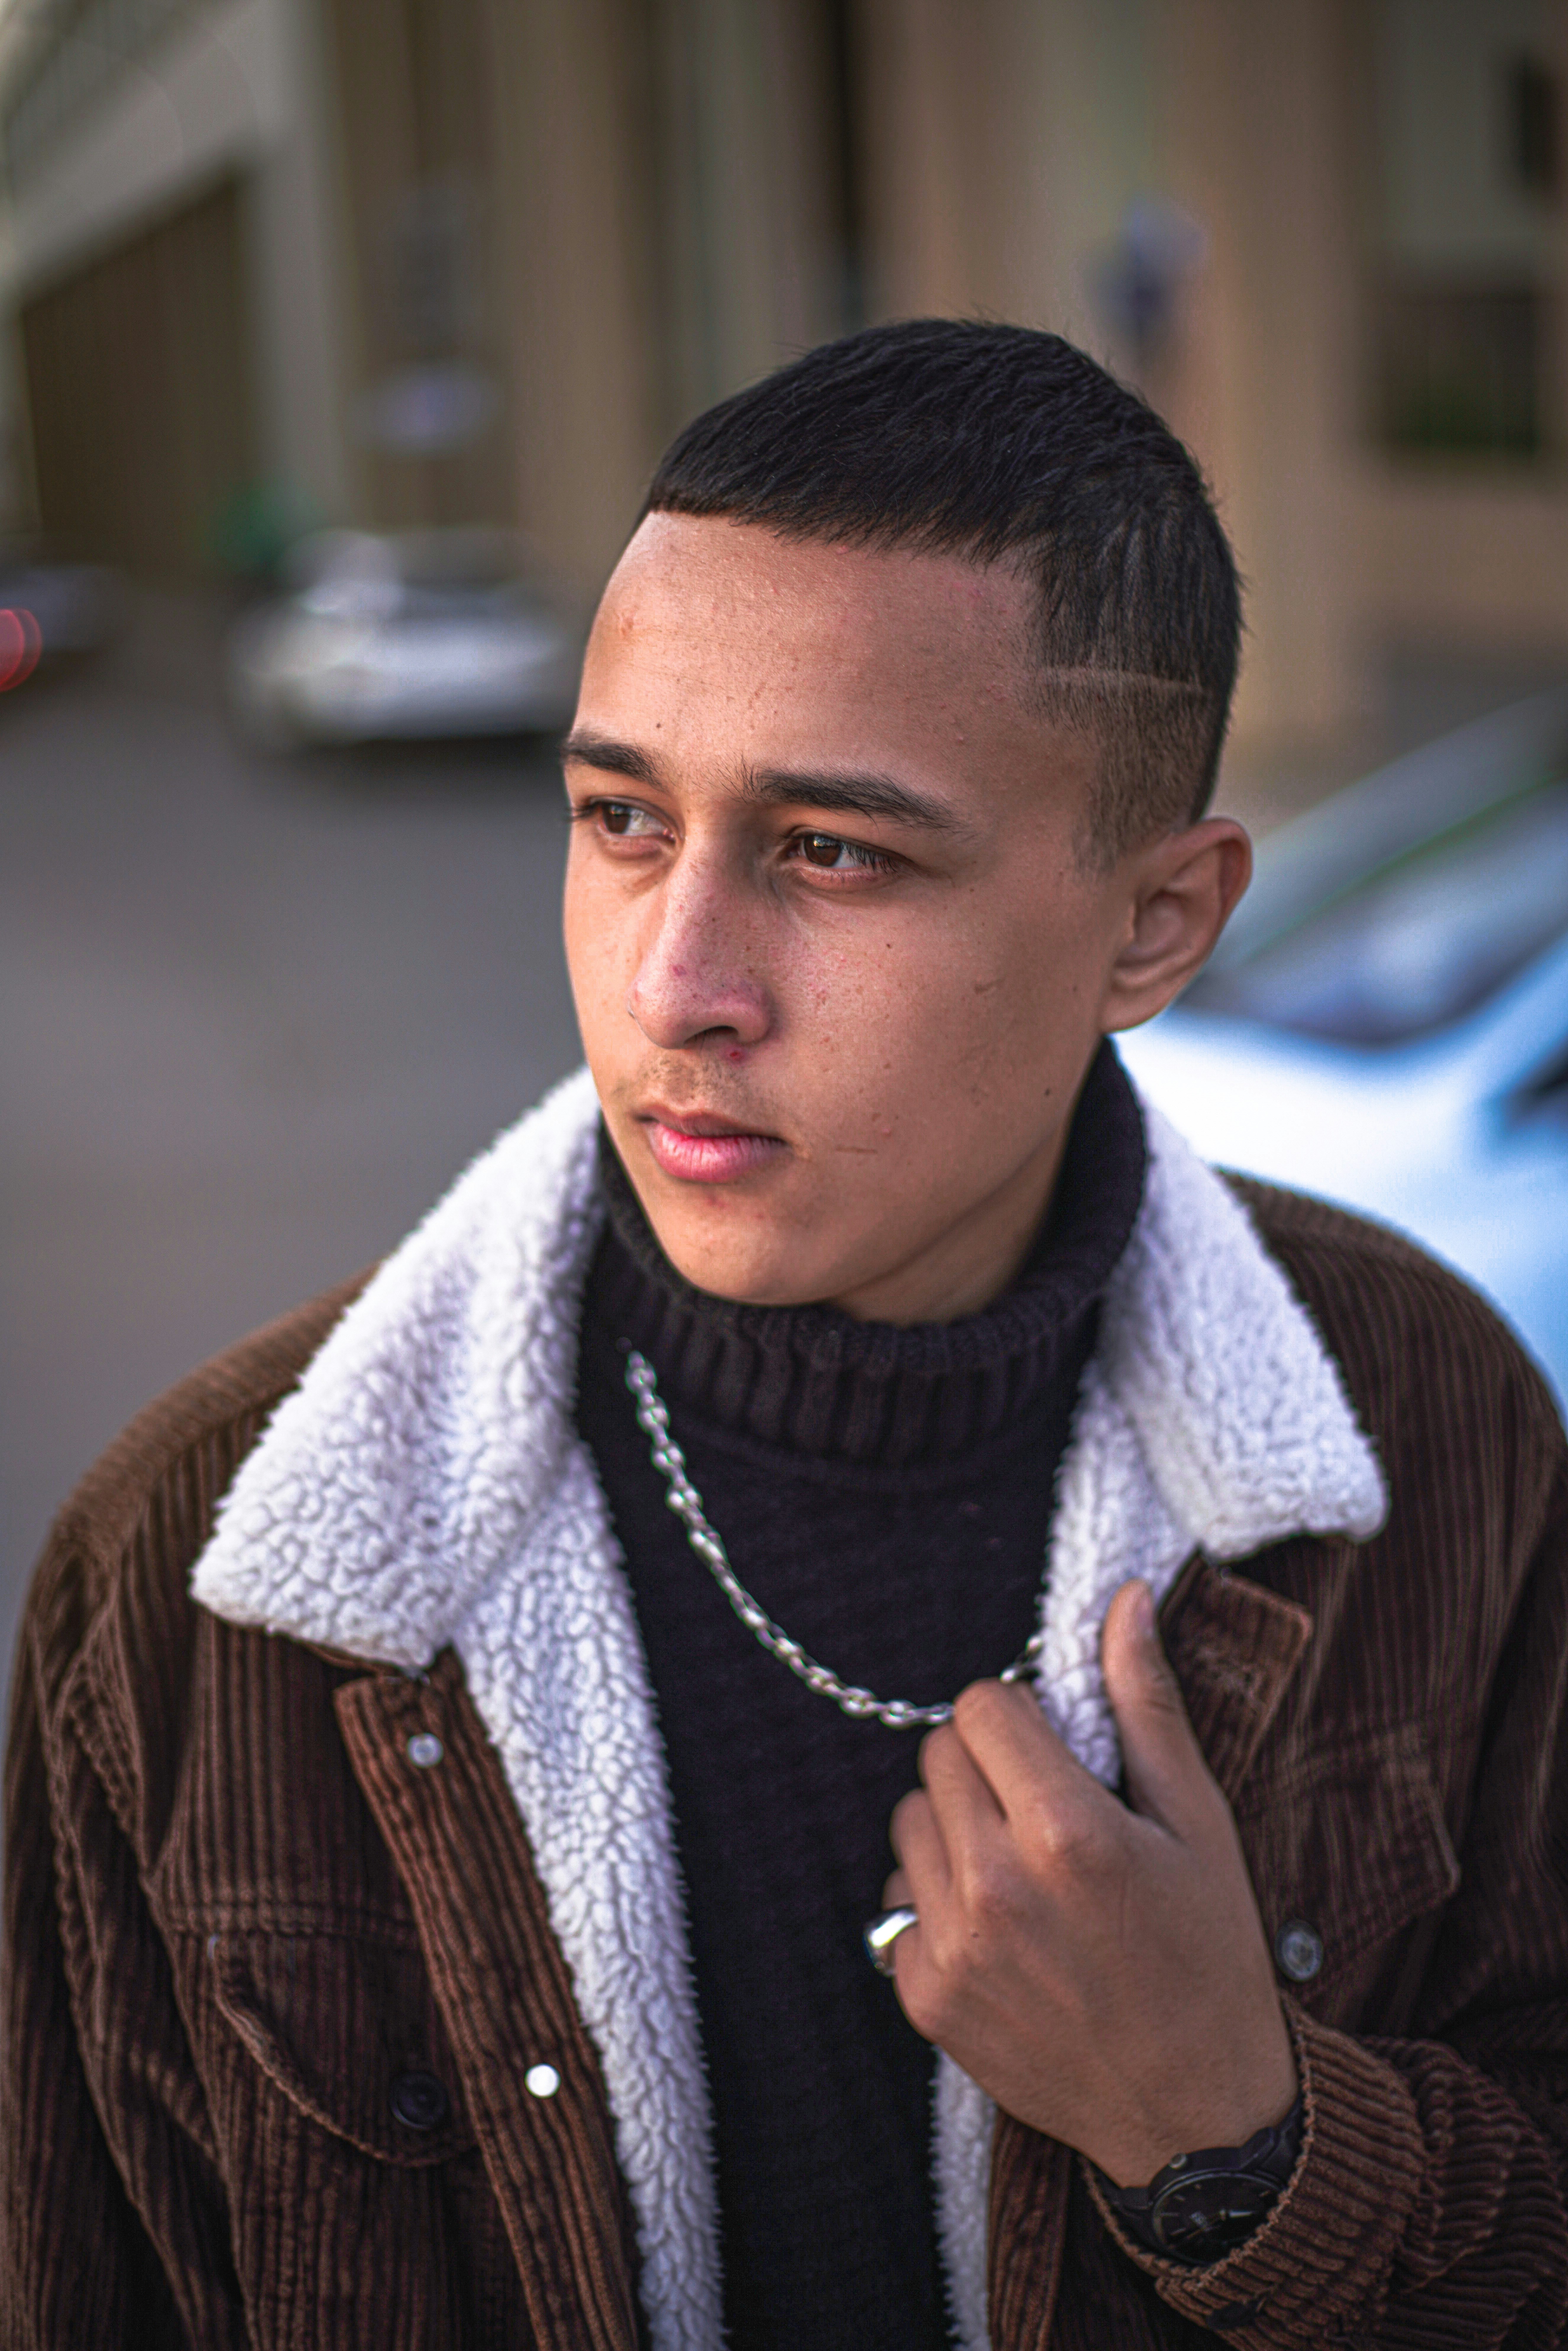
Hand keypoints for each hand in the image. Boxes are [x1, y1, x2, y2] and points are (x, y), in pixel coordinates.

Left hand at [882, 1578, 1296, 2186]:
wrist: (1195, 2111)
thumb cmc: (1208, 1955)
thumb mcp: (1197, 1821)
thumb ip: (1146, 1703)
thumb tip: (1126, 1597)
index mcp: (1068, 1832)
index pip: (984, 1707)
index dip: (1020, 1717)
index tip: (1053, 1751)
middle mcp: (997, 1887)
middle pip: (939, 1755)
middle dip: (986, 1764)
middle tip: (1042, 1809)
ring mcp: (954, 1948)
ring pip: (910, 1821)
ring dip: (955, 1828)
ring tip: (1022, 1869)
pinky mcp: (926, 1997)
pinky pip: (899, 1900)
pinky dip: (940, 1901)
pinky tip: (1003, 1928)